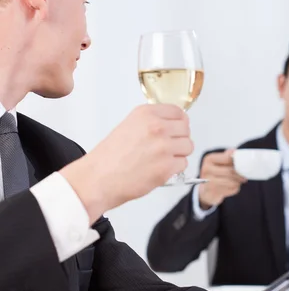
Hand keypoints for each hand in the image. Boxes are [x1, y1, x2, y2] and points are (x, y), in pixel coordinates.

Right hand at [61, 104, 192, 222]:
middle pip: (186, 129)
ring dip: (179, 154)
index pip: (178, 112)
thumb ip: (151, 123)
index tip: (176, 129)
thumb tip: (172, 126)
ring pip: (188, 146)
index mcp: (146, 114)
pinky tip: (159, 169)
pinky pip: (183, 164)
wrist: (98, 178)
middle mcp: (156, 127)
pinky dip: (174, 169)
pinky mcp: (166, 167)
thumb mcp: (129, 126)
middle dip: (179, 139)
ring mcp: (163, 147)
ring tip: (162, 160)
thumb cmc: (109, 157)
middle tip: (167, 148)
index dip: (179, 123)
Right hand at [198, 150, 246, 208]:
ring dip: (238, 182)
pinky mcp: (212, 193)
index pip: (227, 158)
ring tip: (239, 181)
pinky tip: (233, 187)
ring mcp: (208, 182)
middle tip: (244, 176)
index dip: (237, 161)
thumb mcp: (219, 162)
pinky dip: (235, 188)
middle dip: (239, 174)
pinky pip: (230, 190)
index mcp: (209, 159)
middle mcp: (206, 169)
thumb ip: (227, 156)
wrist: (206, 190)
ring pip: (231, 182)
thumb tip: (235, 152)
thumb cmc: (215, 173)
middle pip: (229, 171)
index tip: (243, 164)